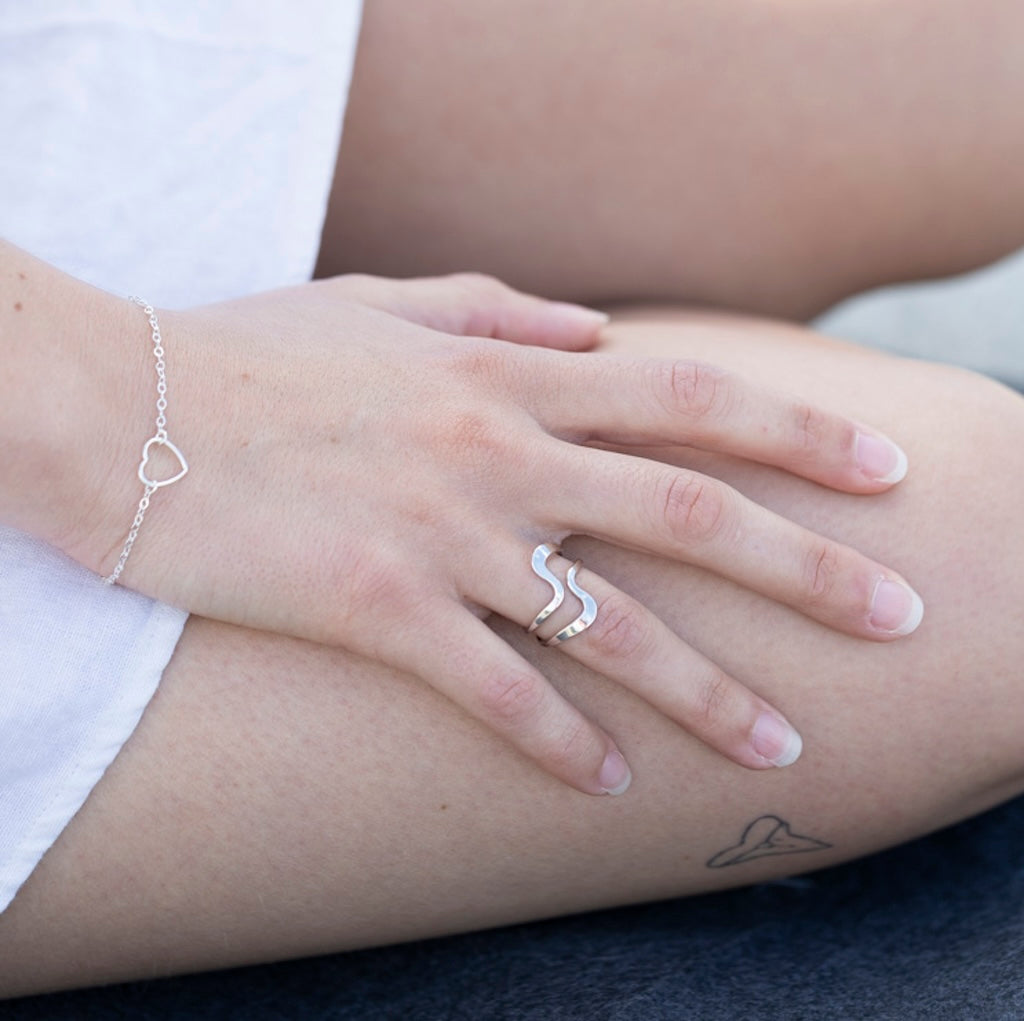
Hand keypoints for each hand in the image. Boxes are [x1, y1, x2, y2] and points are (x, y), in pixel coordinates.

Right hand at [79, 273, 920, 794]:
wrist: (120, 406)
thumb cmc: (250, 353)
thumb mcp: (383, 304)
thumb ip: (500, 309)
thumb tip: (592, 331)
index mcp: (506, 370)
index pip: (692, 397)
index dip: (799, 433)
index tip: (883, 470)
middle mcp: (496, 449)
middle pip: (691, 513)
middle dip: (809, 568)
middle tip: (898, 616)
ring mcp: (440, 532)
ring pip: (610, 624)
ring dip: (706, 692)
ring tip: (781, 744)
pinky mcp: (372, 607)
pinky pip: (493, 691)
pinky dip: (559, 744)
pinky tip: (610, 787)